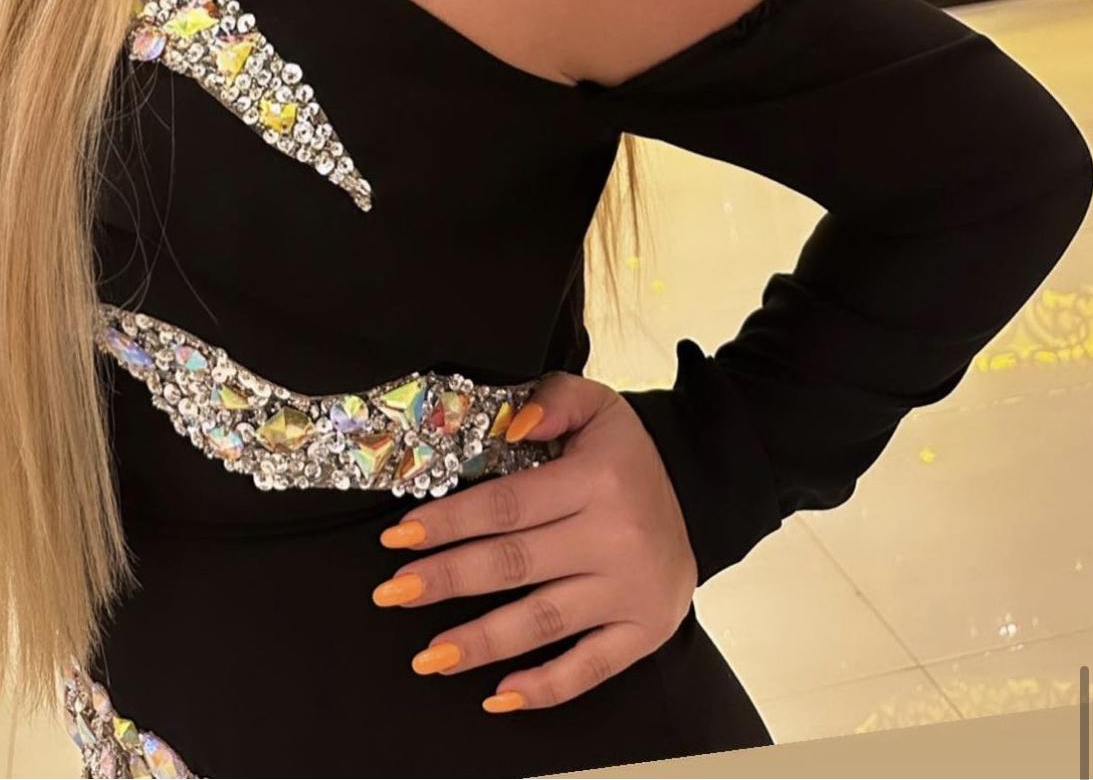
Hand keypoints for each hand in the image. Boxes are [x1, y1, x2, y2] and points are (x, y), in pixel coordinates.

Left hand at [371, 371, 699, 712]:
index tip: (399, 536)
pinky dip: (544, 688)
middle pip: (514, 564)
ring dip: (480, 642)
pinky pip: (590, 669)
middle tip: (392, 592)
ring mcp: (630, 590)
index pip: (508, 504)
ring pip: (543, 622)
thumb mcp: (597, 405)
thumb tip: (512, 420)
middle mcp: (615, 537)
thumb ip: (552, 399)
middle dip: (446, 580)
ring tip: (429, 655)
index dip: (449, 522)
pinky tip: (498, 693)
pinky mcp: (644, 631)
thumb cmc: (628, 456)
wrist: (699, 494)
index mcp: (596, 479)